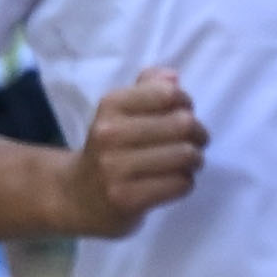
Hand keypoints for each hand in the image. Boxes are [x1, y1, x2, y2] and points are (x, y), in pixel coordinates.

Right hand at [62, 65, 205, 238]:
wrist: (78, 195)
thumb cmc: (110, 148)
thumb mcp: (120, 111)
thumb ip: (147, 88)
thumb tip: (173, 77)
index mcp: (111, 106)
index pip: (168, 93)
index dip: (185, 102)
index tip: (183, 113)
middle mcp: (110, 134)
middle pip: (183, 124)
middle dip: (199, 133)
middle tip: (195, 141)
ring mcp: (117, 169)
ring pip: (186, 155)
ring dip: (195, 159)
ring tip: (187, 162)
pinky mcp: (127, 199)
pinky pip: (181, 183)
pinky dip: (186, 182)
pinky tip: (174, 181)